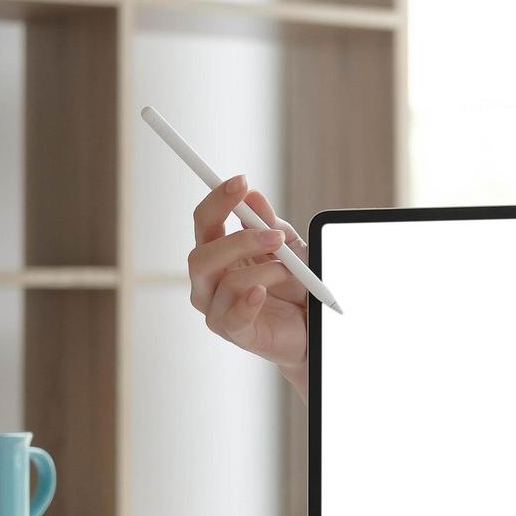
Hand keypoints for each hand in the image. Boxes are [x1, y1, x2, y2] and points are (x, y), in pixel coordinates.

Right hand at [187, 175, 309, 371]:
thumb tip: (252, 195)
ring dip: (262, 271)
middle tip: (276, 236)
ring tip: (289, 272)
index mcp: (218, 252)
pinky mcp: (235, 333)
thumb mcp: (288, 245)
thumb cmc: (295, 281)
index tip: (240, 181)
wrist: (314, 321)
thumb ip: (268, 222)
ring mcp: (217, 309)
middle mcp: (209, 281)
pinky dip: (248, 302)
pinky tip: (262, 293)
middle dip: (240, 241)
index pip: (204, 222)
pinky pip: (232, 317)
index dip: (218, 200)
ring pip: (223, 282)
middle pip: (201, 255)